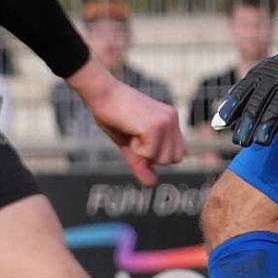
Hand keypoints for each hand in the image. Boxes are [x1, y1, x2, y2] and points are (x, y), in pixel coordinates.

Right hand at [70, 62, 183, 186]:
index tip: (139, 139)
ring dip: (143, 152)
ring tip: (131, 132)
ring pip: (162, 159)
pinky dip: (136, 149)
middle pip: (173, 159)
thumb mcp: (130, 142)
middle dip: (151, 156)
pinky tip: (129, 130)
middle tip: (134, 137)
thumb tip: (151, 184)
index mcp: (170, 120)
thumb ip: (142, 162)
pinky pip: (149, 154)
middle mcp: (172, 120)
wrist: (102, 93)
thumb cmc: (112, 114)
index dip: (156, 154)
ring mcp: (165, 123)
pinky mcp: (155, 127)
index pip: (176, 154)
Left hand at [212, 7, 277, 146]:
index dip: (229, 109)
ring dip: (267, 124)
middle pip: (256, 104)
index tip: (218, 125)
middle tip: (239, 142)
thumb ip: (239, 102)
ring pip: (276, 107)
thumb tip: (215, 124)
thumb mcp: (257, 81)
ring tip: (261, 141)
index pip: (239, 94)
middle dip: (246, 123)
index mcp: (256, 77)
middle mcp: (271, 79)